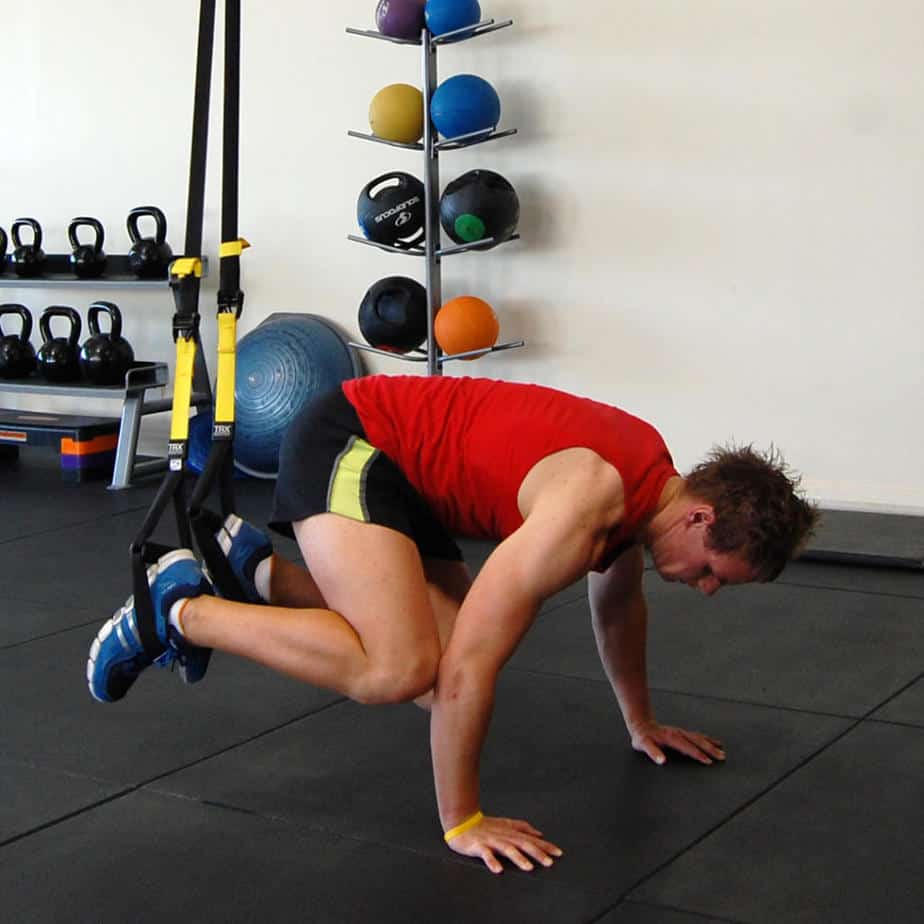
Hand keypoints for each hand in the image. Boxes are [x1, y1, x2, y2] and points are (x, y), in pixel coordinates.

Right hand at [445, 814, 563, 873]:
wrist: (462, 821)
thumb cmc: (485, 826)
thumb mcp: (506, 824)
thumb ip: (523, 828)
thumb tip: (540, 833)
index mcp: (511, 833)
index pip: (531, 839)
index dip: (545, 846)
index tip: (559, 853)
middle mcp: (504, 836)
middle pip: (523, 844)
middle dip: (537, 853)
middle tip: (549, 862)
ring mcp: (492, 841)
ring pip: (507, 850)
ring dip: (518, 858)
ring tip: (528, 868)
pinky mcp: (479, 846)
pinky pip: (486, 855)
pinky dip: (492, 862)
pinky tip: (498, 870)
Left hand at [629, 720, 725, 765]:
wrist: (642, 724)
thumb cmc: (642, 737)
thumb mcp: (643, 745)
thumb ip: (652, 752)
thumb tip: (661, 760)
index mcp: (671, 737)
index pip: (687, 747)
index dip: (698, 754)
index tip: (708, 761)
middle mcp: (678, 733)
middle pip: (697, 741)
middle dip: (710, 749)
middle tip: (721, 757)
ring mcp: (681, 732)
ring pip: (699, 738)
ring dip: (711, 744)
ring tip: (722, 750)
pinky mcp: (682, 733)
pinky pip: (697, 736)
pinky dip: (707, 739)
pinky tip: (714, 742)